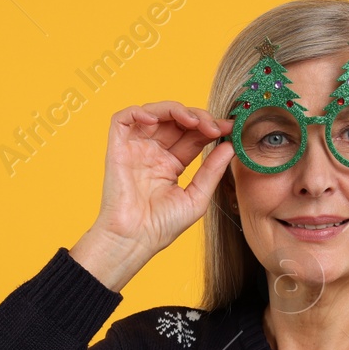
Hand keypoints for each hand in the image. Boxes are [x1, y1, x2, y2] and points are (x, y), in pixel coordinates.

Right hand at [70, 101, 235, 291]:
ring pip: (155, 112)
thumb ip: (212, 170)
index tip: (230, 129)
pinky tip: (157, 119)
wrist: (135, 240)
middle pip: (177, 120)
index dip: (210, 127)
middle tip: (215, 127)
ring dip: (176, 110)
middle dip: (198, 117)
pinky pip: (124, 117)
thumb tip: (230, 146)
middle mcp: (153, 152)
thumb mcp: (197, 197)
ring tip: (193, 121)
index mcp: (171, 164)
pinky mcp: (118, 147)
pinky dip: (140, 111)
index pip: (193, 135)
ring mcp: (136, 148)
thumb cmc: (162, 226)